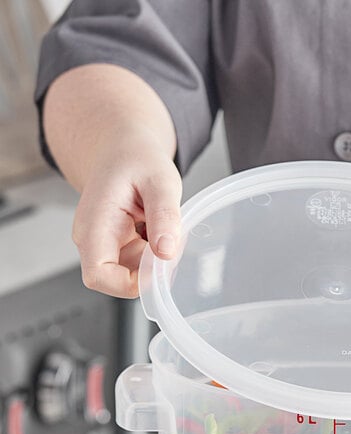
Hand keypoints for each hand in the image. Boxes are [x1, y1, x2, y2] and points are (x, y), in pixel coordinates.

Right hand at [72, 132, 181, 297]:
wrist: (124, 149)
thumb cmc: (136, 159)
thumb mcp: (161, 181)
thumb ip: (164, 216)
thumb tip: (167, 252)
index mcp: (94, 225)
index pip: (99, 275)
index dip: (131, 283)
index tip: (160, 267)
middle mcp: (93, 240)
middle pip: (118, 281)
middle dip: (150, 272)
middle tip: (172, 241)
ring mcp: (104, 246)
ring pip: (133, 275)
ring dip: (156, 262)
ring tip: (166, 229)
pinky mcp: (117, 247)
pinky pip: (139, 265)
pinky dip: (156, 255)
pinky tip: (160, 231)